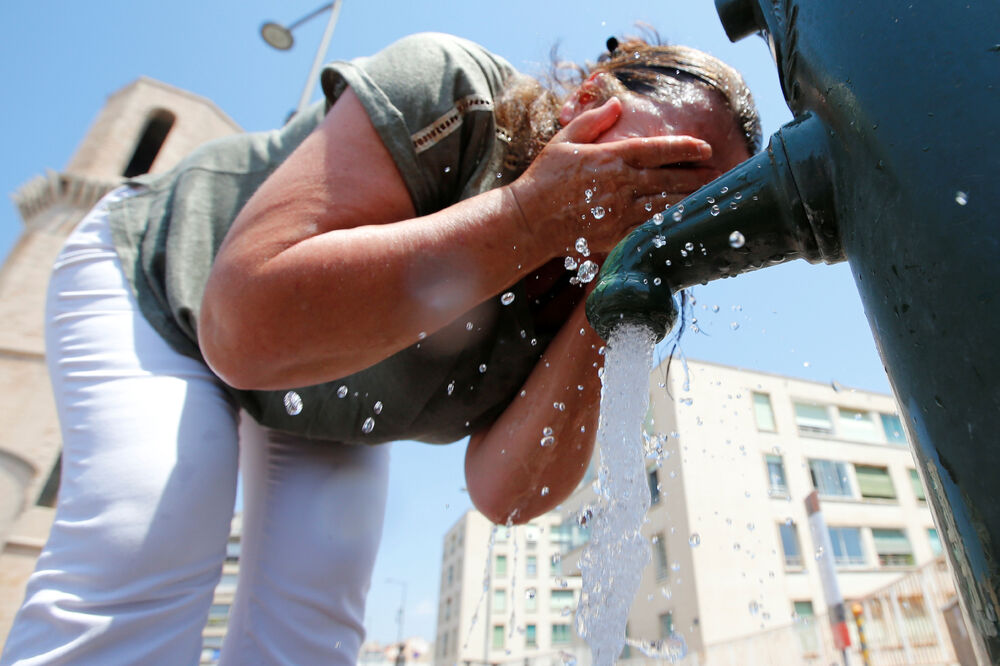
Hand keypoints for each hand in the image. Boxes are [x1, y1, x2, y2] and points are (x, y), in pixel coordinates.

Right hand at [506, 97, 719, 258]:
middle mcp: (621, 185)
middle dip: (697, 176)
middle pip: (670, 179)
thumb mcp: (565, 140)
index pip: (658, 150)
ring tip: (708, 197)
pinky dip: (668, 224)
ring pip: (665, 206)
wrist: (529, 219)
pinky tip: (682, 222)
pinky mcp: (615, 235)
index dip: (685, 148)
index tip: (705, 148)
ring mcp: (620, 212)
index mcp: (611, 158)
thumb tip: (616, 105)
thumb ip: (593, 120)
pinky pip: (649, 229)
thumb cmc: (544, 177)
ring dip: (689, 201)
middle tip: (718, 174)